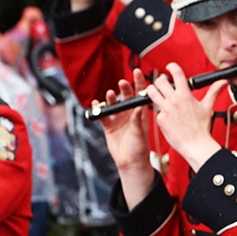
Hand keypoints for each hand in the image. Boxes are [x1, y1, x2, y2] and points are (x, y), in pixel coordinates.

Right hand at [98, 69, 154, 207]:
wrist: (130, 163)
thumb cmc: (140, 149)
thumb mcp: (140, 133)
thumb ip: (137, 120)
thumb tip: (136, 107)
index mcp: (140, 115)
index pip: (140, 95)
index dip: (139, 83)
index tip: (137, 71)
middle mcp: (129, 115)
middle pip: (126, 97)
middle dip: (124, 89)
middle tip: (122, 83)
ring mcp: (118, 120)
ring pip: (113, 104)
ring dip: (111, 98)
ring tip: (110, 94)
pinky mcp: (109, 127)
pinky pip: (102, 116)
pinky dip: (98, 110)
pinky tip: (96, 104)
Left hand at [144, 62, 225, 170]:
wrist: (196, 145)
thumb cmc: (201, 128)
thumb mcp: (208, 107)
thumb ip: (214, 92)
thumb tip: (222, 82)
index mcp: (185, 95)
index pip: (176, 73)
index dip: (171, 66)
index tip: (170, 67)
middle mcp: (174, 100)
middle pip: (160, 81)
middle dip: (160, 80)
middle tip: (163, 84)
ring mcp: (166, 109)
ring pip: (151, 92)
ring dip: (152, 90)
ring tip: (156, 93)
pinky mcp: (161, 119)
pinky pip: (156, 111)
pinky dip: (160, 112)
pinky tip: (166, 116)